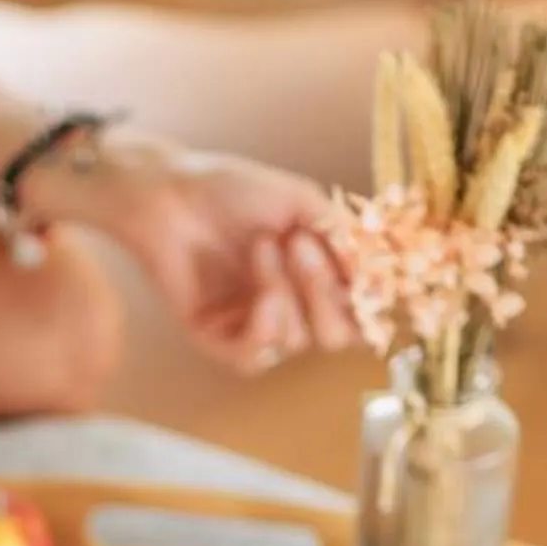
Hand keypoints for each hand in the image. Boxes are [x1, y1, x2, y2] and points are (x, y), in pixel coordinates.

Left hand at [35, 133, 354, 372]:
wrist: (168, 192)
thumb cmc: (232, 187)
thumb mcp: (300, 200)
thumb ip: (342, 234)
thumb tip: (378, 272)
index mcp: (318, 273)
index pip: (362, 310)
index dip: (373, 304)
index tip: (372, 281)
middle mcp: (292, 304)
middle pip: (338, 336)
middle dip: (327, 294)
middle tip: (301, 246)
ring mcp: (256, 323)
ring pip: (298, 341)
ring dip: (285, 291)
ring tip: (261, 245)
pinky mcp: (218, 339)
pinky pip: (256, 358)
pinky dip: (263, 328)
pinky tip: (257, 294)